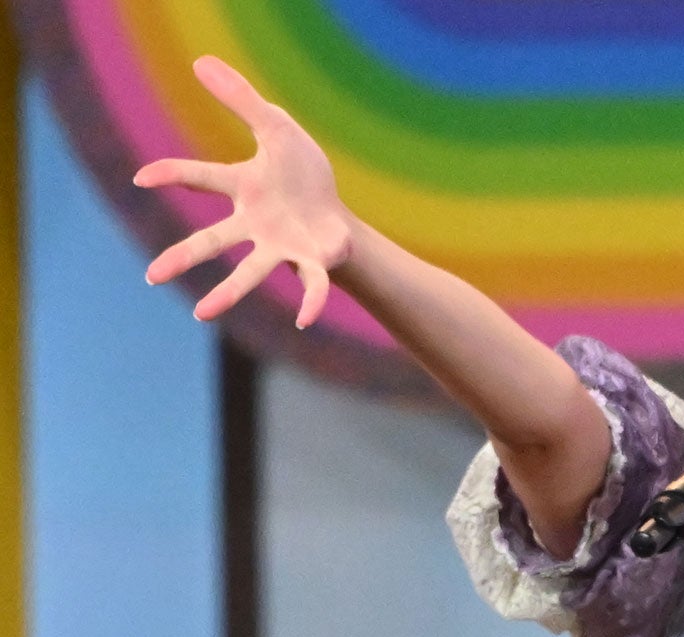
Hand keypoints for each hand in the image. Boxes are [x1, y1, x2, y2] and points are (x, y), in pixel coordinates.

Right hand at [133, 56, 351, 327]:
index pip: (203, 177)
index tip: (142, 177)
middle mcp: (254, 225)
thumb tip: (201, 63)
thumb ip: (243, 100)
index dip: (173, 175)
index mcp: (244, 188)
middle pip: (213, 241)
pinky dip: (309, 301)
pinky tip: (303, 319)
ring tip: (202, 313)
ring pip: (250, 273)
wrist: (335, 215)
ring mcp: (280, 247)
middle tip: (152, 276)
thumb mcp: (277, 128)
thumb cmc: (301, 174)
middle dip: (183, 257)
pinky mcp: (311, 262)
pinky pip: (310, 285)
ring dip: (227, 294)